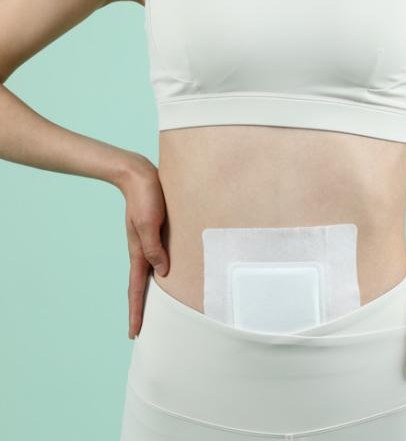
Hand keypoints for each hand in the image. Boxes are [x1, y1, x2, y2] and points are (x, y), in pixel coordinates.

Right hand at [118, 154, 168, 338]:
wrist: (139, 174)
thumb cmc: (146, 196)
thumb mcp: (149, 222)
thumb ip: (154, 247)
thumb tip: (162, 272)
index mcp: (139, 251)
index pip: (137, 288)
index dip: (137, 311)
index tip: (134, 333)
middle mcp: (143, 249)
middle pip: (141, 285)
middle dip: (141, 308)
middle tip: (141, 330)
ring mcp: (148, 241)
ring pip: (150, 272)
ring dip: (151, 292)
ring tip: (156, 308)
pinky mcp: (155, 231)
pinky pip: (158, 257)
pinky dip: (159, 272)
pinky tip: (167, 274)